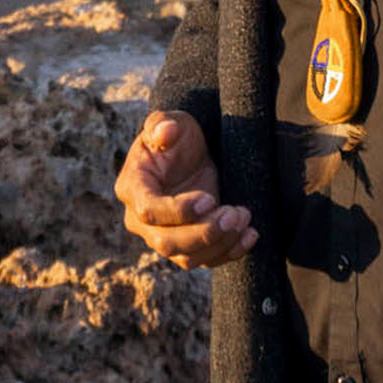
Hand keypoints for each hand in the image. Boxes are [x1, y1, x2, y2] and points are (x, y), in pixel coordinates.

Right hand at [115, 110, 257, 269]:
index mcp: (132, 187)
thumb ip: (162, 123)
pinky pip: (205, 260)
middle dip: (204, 232)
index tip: (209, 199)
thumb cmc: (178, 137)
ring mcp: (162, 236)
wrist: (190, 155)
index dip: (179, 210)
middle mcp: (140, 219)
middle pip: (166, 242)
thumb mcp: (172, 122)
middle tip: (234, 214)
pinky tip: (250, 235)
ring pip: (187, 258)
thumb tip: (165, 131)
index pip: (149, 210)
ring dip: (220, 243)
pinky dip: (229, 253)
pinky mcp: (186, 247)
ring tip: (244, 217)